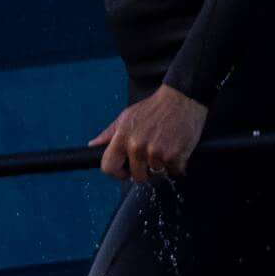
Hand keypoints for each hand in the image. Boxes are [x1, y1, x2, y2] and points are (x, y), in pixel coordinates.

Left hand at [93, 86, 208, 181]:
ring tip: (166, 147)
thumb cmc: (154, 108)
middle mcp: (137, 146)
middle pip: (137, 176)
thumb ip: (109, 133)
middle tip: (153, 156)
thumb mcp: (127, 116)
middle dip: (145, 171)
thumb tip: (93, 145)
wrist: (181, 99)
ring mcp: (156, 152)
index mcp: (123, 137)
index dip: (117, 173)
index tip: (126, 171)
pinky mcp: (174, 156)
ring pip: (157, 174)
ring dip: (163, 165)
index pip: (108, 167)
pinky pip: (174, 171)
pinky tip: (176, 148)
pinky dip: (177, 164)